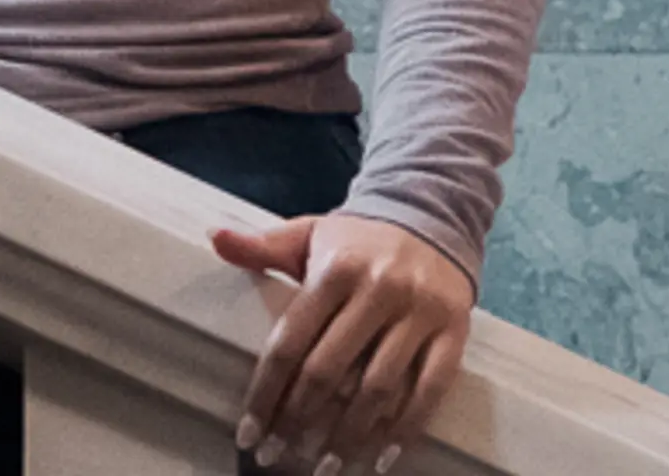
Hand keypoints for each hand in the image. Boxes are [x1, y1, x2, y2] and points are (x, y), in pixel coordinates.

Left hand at [213, 213, 473, 475]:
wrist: (429, 217)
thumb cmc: (355, 238)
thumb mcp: (308, 234)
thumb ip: (262, 245)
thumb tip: (214, 238)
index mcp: (334, 270)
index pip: (291, 341)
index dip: (268, 390)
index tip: (249, 431)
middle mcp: (377, 292)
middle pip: (331, 371)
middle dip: (299, 420)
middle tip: (279, 456)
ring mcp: (418, 314)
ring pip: (380, 388)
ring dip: (350, 434)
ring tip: (327, 466)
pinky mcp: (453, 333)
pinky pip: (430, 389)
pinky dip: (407, 428)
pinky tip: (382, 457)